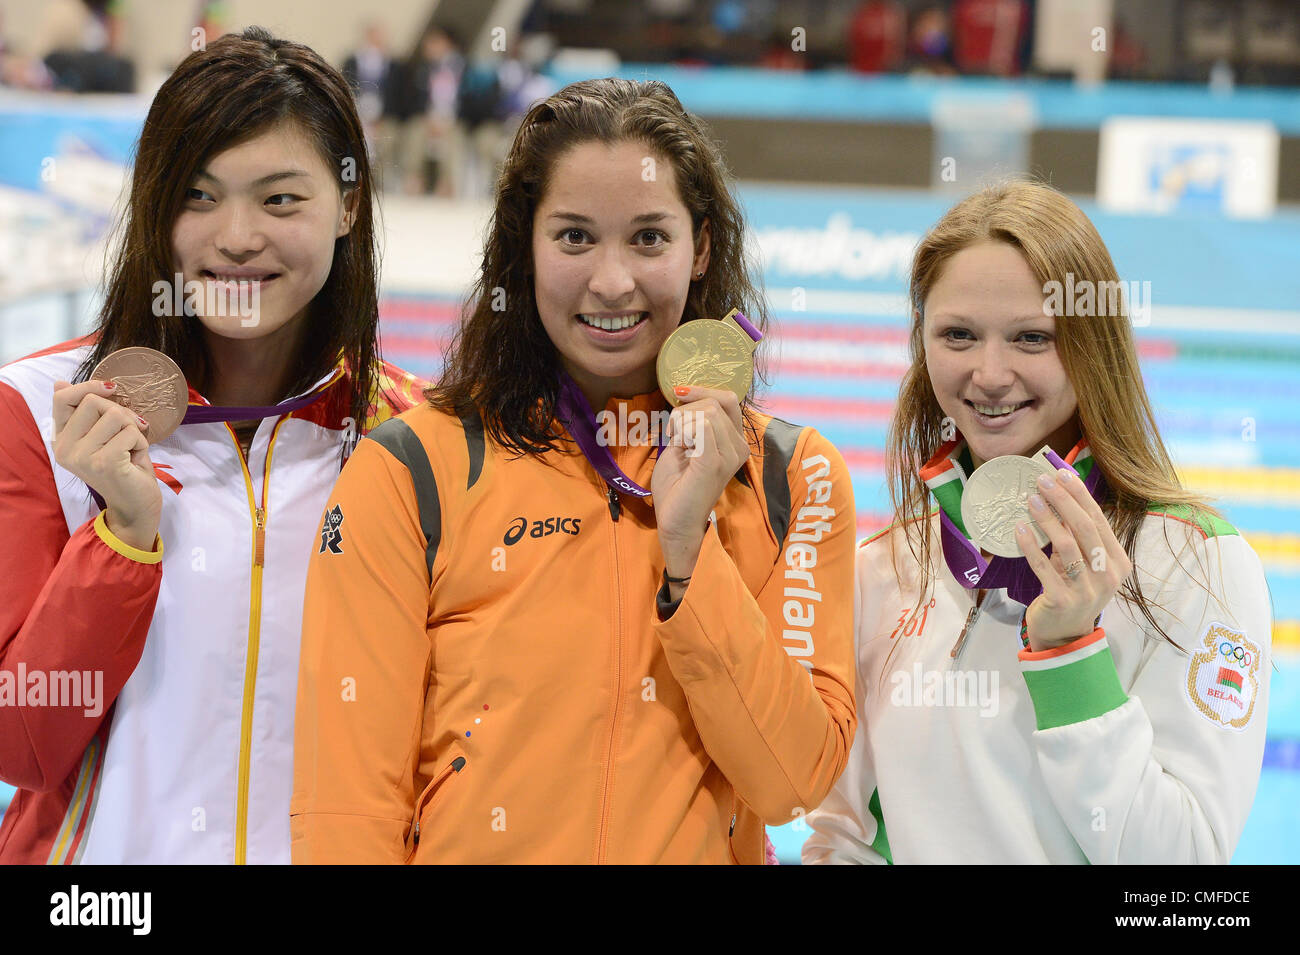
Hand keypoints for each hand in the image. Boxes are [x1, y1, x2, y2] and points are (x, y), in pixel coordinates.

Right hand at [52, 379, 161, 550]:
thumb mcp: (102, 435)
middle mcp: (65, 448)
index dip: (88, 386)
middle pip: (93, 401)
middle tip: (129, 432)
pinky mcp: (104, 462)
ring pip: (115, 414)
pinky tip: (135, 459)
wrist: (136, 506)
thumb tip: (59, 383)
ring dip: (133, 429)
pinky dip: (141, 442)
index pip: (62, 398)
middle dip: (121, 411)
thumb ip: (84, 412)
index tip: (111, 389)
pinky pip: (131, 432)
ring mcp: (83, 456)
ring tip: (131, 449)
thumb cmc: (124, 468)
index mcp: (61, 439)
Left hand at [651, 385, 748, 578]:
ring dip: (681, 422)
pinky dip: (682, 431)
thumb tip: (684, 395)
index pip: (728, 399)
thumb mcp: (684, 445)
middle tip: (675, 435)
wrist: (675, 523)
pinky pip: (700, 426)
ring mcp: (730, 455)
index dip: (702, 390)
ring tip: (678, 444)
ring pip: (706, 412)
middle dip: (685, 411)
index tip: (678, 393)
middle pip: (713, 403)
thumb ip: (691, 422)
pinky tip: (680, 447)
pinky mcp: (714, 462)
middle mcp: (739, 447)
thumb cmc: (677, 487)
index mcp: (735, 442)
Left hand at [1015, 467, 1131, 651]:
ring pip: (1066, 545)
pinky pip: (1044, 567)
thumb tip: (1059, 494)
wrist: (1065, 634)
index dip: (1080, 495)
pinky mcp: (1063, 600)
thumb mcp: (1084, 563)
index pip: (1099, 521)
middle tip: (1042, 480)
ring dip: (1047, 519)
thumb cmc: (1074, 590)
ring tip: (1031, 499)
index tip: (1062, 473)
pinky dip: (1031, 546)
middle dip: (1063, 501)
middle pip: (1085, 529)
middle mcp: (1108, 575)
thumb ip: (1078, 536)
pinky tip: (1019, 528)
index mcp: (1118, 561)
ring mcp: (1087, 590)